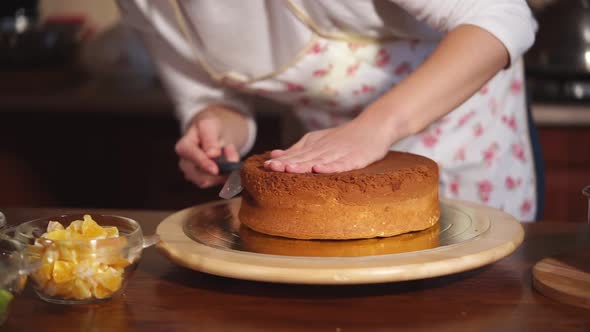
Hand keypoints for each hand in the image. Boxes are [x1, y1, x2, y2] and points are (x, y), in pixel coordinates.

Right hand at [175, 106, 248, 187]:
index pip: (191, 157)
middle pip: (198, 175)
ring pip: (208, 182)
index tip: (215, 170)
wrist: (214, 134)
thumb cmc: (210, 128)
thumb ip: (210, 139)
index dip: (203, 164)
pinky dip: (226, 176)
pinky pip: (217, 184)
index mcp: (183, 147)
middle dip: (218, 168)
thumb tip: (212, 154)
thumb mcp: (210, 125)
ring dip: (223, 171)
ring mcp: (193, 174)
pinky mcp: (204, 181)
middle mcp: (185, 164)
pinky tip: (230, 164)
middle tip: (232, 151)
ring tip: (230, 153)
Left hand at [265, 112, 394, 173]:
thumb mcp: (318, 141)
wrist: (373, 127)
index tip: (266, 166)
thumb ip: (297, 150)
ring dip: (303, 165)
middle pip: (304, 157)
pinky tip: (319, 170)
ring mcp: (340, 153)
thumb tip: (273, 156)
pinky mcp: (355, 158)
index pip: (295, 154)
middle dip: (287, 163)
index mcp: (314, 145)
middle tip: (272, 167)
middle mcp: (325, 148)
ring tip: (289, 169)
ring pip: (319, 159)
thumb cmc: (344, 138)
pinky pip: (341, 164)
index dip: (281, 160)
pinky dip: (330, 167)